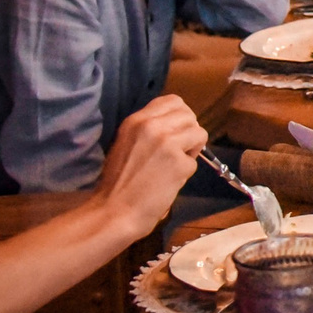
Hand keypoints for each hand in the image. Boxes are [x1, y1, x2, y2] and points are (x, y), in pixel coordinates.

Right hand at [93, 94, 206, 240]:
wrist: (113, 211)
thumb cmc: (118, 182)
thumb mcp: (127, 143)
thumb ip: (149, 131)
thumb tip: (176, 126)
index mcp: (136, 120)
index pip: (173, 101)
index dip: (181, 116)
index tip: (177, 132)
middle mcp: (152, 126)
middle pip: (190, 116)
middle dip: (189, 133)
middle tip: (178, 152)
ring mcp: (167, 143)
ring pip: (199, 134)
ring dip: (191, 150)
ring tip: (173, 166)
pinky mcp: (178, 163)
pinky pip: (194, 162)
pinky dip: (185, 173)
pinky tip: (169, 182)